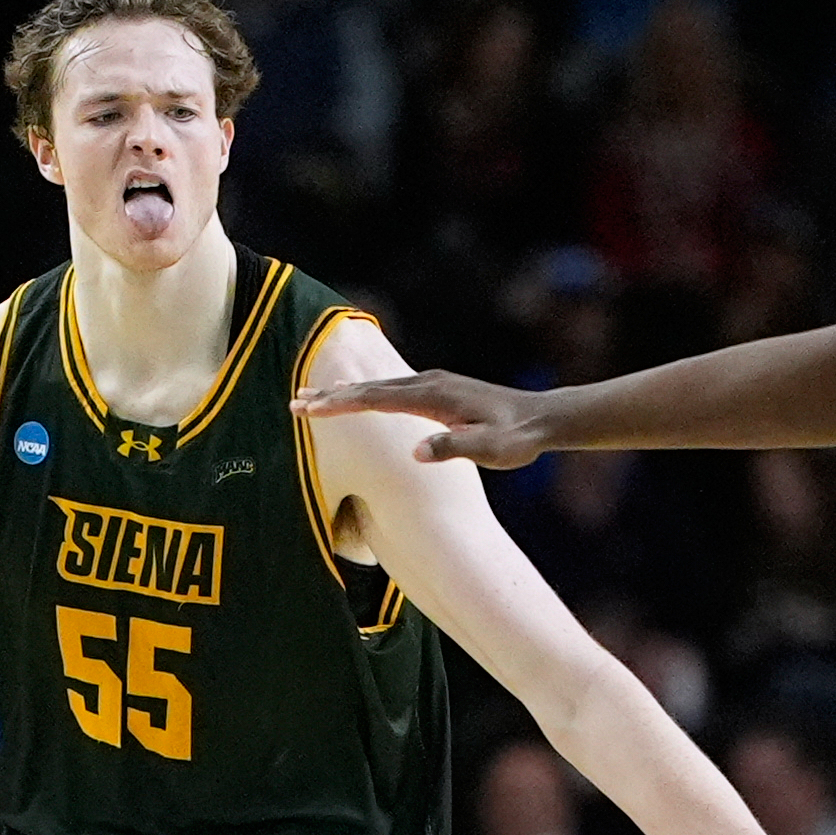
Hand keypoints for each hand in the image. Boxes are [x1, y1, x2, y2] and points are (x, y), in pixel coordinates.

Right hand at [292, 371, 547, 468]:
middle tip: (293, 403)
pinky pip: (392, 387)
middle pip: (370, 388)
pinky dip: (367, 390)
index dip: (341, 405)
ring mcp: (434, 382)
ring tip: (311, 396)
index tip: (309, 409)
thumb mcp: (490, 451)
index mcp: (434, 397)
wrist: (542, 418)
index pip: (376, 399)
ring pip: (379, 385)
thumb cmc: (517, 439)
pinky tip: (357, 392)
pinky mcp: (439, 388)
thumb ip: (454, 449)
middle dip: (330, 396)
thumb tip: (416, 452)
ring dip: (344, 392)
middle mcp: (430, 382)